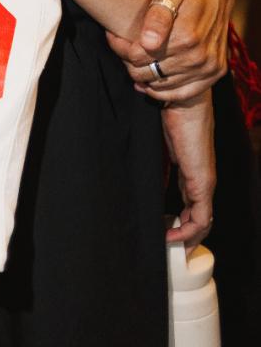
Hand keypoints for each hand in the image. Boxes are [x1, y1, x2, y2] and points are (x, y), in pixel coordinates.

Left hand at [106, 0, 234, 101]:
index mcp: (185, 37)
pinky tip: (150, 81)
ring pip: (160, 86)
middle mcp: (198, 57)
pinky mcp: (213, 74)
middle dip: (129, 62)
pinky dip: (163, 91)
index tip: (113, 36)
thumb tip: (148, 43)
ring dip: (144, 76)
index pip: (137, 56)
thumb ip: (157, 16)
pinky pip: (182, 94)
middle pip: (146, 73)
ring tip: (137, 59)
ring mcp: (208, 68)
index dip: (120, 47)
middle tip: (124, 48)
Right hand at [162, 92, 214, 249]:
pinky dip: (188, 233)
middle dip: (185, 235)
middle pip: (199, 216)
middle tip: (166, 246)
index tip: (162, 228)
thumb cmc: (171, 110)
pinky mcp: (202, 183)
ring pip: (202, 222)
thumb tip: (141, 167)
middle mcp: (202, 178)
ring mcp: (204, 182)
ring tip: (168, 247)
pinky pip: (200, 218)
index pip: (191, 201)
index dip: (180, 219)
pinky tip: (172, 238)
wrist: (183, 99)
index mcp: (192, 168)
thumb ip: (151, 154)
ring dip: (186, 238)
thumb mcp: (157, 139)